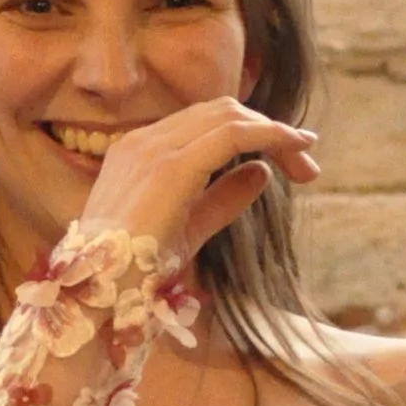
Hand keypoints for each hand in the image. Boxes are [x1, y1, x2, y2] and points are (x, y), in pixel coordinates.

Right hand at [81, 95, 318, 267]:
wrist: (98, 293)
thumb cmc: (134, 272)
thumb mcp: (189, 229)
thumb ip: (222, 198)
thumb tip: (261, 171)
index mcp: (139, 151)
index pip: (205, 122)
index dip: (251, 132)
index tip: (288, 159)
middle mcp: (144, 140)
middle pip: (222, 112)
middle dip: (269, 130)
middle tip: (306, 164)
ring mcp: (154, 148)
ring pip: (230, 117)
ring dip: (276, 133)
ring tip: (306, 160)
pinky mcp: (171, 165)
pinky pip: (232, 135)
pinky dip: (269, 136)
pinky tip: (293, 150)